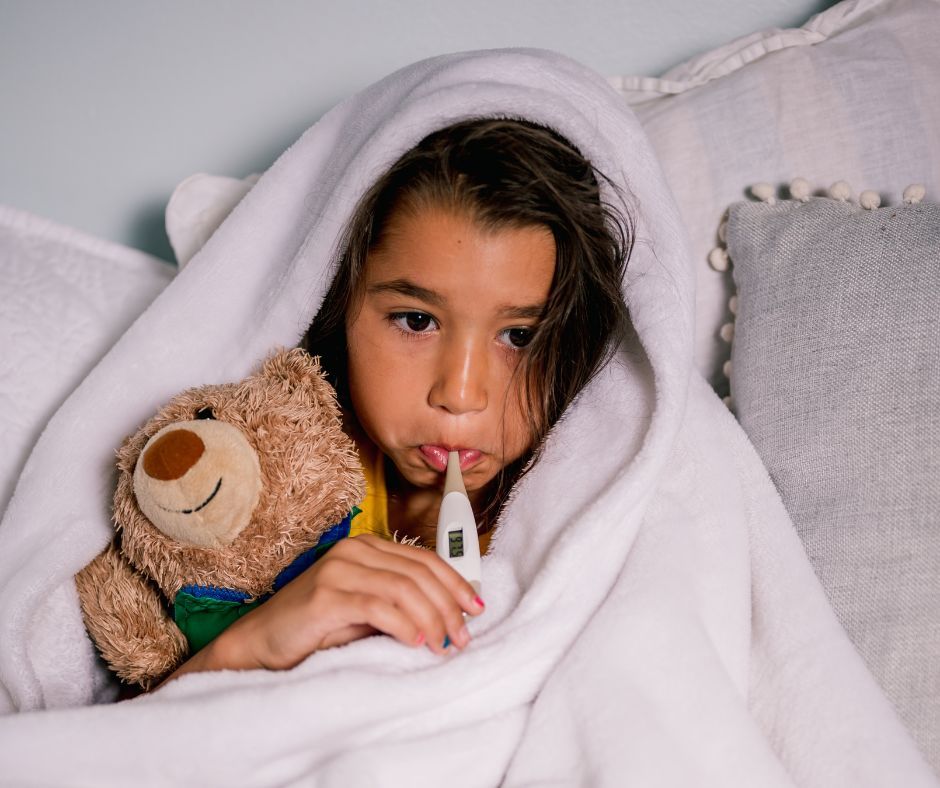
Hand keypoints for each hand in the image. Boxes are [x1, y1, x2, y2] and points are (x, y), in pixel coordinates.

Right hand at [174, 534, 485, 677]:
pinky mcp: (326, 594)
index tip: (477, 608)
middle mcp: (355, 550)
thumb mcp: (366, 609)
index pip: (425, 559)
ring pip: (404, 588)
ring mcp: (339, 569)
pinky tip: (416, 642)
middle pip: (419, 573)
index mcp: (368, 547)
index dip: (456, 583)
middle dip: (449, 606)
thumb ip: (400, 602)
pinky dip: (403, 624)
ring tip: (444, 644)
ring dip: (432, 618)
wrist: (261, 642)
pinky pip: (378, 606)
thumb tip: (451, 615)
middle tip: (462, 637)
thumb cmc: (317, 628)